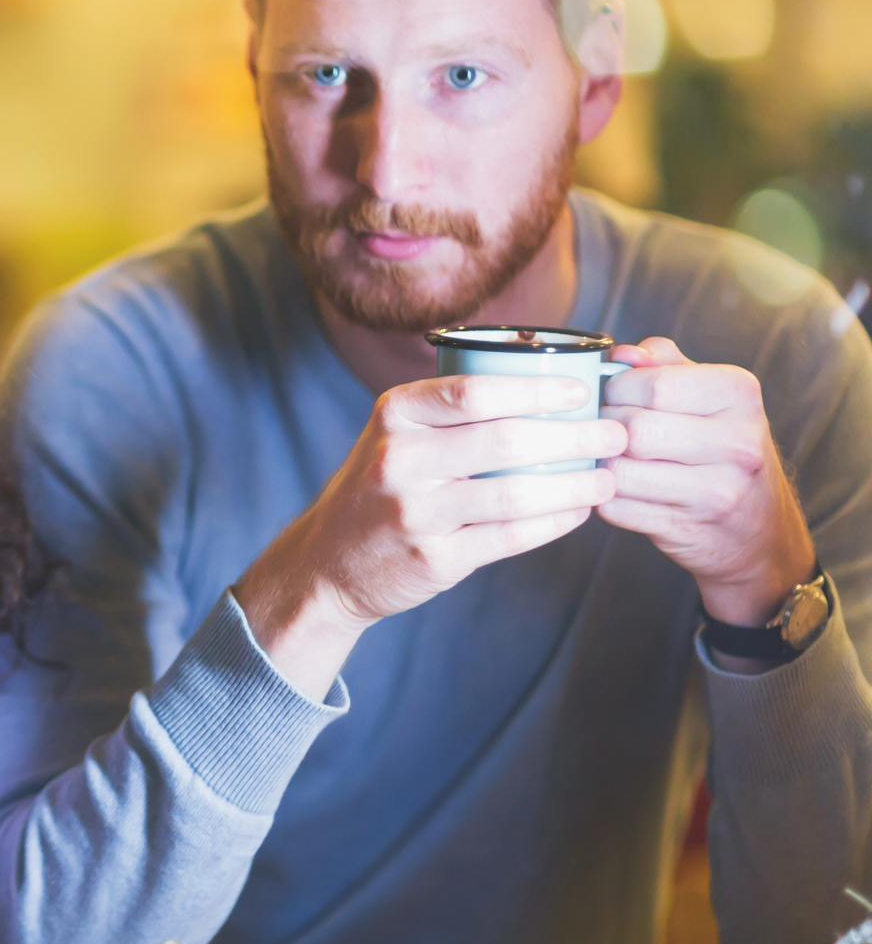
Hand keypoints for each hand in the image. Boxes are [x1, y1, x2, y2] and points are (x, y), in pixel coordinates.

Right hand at [234, 374, 623, 698]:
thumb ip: (450, 410)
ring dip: (573, 484)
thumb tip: (546, 382)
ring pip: (514, 493)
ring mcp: (414, 513)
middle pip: (504, 440)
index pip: (475, 391)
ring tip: (606, 478)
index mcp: (394, 415)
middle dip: (573, 436)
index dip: (536, 389)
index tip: (581, 390)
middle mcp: (399, 460)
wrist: (328, 562)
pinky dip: (552, 523)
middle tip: (614, 435)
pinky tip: (577, 513)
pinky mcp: (432, 559)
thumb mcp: (395, 435)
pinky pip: (509, 537)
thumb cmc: (381, 486)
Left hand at [599, 337, 814, 636]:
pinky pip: (616, 507)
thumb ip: (665, 365)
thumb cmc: (722, 448)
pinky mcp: (686, 529)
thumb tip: (622, 353)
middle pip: (634, 429)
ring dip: (599, 463)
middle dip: (603, 426)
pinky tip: (614, 487)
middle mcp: (738, 443)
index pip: (654, 385)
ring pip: (620, 471)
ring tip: (604, 455)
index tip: (611, 394)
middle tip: (600, 427)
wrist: (759, 529)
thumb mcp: (711, 396)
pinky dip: (603, 497)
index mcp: (740, 396)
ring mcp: (716, 492)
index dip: (616, 388)